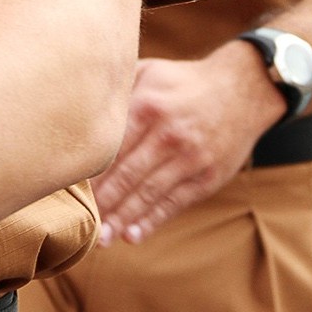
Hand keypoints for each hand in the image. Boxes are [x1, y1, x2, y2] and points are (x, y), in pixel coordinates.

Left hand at [90, 42, 284, 245]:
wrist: (244, 90)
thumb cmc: (185, 83)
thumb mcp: (152, 72)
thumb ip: (119, 89)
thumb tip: (79, 104)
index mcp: (149, 106)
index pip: (112, 147)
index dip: (90, 172)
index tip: (68, 191)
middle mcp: (169, 134)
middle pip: (127, 175)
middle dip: (103, 202)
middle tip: (82, 224)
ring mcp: (191, 157)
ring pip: (150, 193)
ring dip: (124, 218)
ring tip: (102, 238)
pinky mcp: (207, 176)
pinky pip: (175, 202)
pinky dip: (153, 221)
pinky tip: (133, 235)